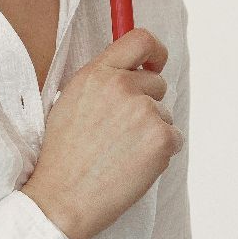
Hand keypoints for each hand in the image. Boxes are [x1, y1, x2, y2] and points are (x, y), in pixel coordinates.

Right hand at [22, 29, 180, 238]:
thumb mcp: (70, 102)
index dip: (155, 50)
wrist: (62, 198)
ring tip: (120, 153)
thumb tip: (133, 71)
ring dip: (151, 131)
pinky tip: (133, 165)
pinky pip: (174, 138)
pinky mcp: (162, 138)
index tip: (157, 62)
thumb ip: (102, 82)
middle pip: (157, 83)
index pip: (140, 40)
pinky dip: (160, 153)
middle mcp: (123, 86)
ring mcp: (145, 111)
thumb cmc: (63, 156)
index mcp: (97, 74)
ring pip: (165, 114)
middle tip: (120, 132)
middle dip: (147, 103)